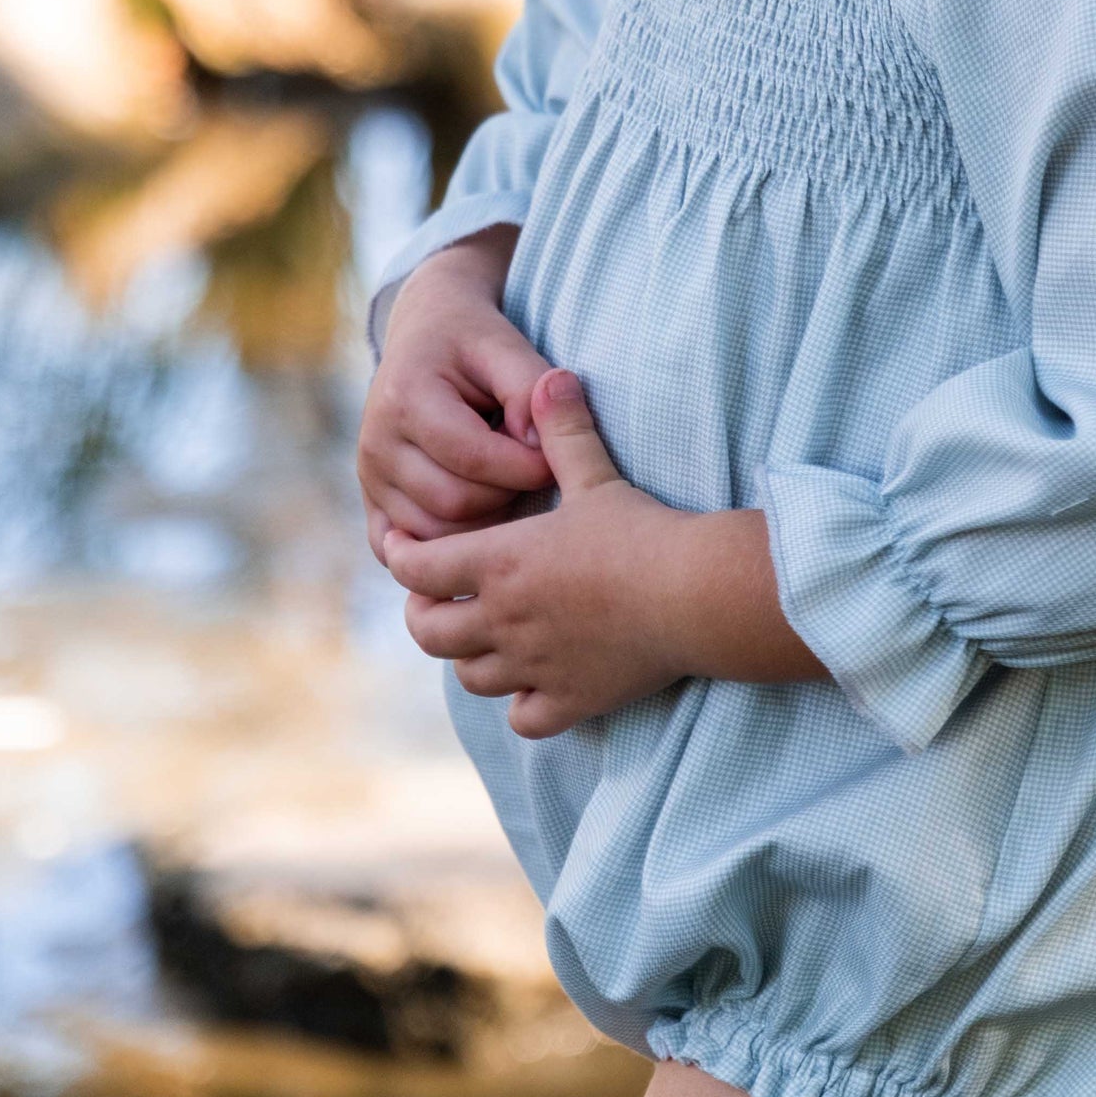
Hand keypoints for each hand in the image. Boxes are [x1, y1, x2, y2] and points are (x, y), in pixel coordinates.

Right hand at [358, 227, 553, 558]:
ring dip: (485, 523)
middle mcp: (376, 444)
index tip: (560, 457)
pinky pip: (412, 552)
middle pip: (455, 504)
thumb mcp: (507, 346)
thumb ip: (531, 391)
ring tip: (507, 484)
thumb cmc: (473, 341)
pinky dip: (449, 546)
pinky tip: (481, 518)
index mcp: (404, 398)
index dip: (527, 466)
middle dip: (508, 495)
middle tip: (534, 472)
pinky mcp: (372, 504)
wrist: (426, 333)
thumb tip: (544, 449)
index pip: (473, 459)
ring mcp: (369, 479)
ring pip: (436, 536)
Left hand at [383, 370, 690, 735]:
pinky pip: (523, 719)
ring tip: (482, 638)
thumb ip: (564, 430)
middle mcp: (505, 621)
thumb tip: (552, 377)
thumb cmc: (641, 531)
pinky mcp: (571, 701)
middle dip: (424, 615)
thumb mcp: (595, 475)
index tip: (406, 547)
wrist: (692, 594)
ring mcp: (535, 667)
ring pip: (470, 677)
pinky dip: (520, 705)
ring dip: (467, 659)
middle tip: (437, 599)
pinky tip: (533, 685)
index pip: (418, 567)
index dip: (403, 557)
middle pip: (429, 634)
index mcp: (500, 564)